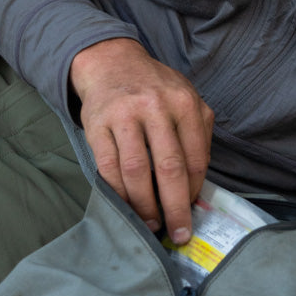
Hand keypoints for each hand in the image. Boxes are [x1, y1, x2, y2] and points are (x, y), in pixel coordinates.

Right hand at [69, 38, 213, 244]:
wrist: (112, 62)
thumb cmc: (155, 88)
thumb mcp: (186, 97)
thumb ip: (197, 132)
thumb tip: (198, 184)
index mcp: (185, 102)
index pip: (195, 157)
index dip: (194, 190)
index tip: (194, 211)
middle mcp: (157, 106)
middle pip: (169, 168)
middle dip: (176, 207)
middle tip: (178, 233)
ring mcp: (125, 115)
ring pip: (137, 172)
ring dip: (144, 206)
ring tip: (151, 223)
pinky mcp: (98, 124)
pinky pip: (109, 168)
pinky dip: (119, 193)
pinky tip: (127, 206)